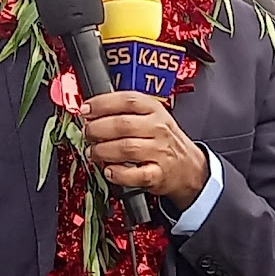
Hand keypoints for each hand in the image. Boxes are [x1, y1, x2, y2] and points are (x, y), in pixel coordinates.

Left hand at [82, 92, 207, 210]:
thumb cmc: (163, 140)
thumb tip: (91, 111)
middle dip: (97, 129)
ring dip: (102, 151)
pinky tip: (109, 170)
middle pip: (122, 125)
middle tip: (87, 133)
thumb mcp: (152, 117)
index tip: (85, 109)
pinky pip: (134, 174)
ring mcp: (159, 152)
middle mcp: (158, 128)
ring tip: (93, 152)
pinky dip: (117, 173)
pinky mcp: (158, 174)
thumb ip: (125, 112)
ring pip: (125, 148)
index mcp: (154, 110)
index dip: (102, 104)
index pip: (127, 100)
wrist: (189, 167)